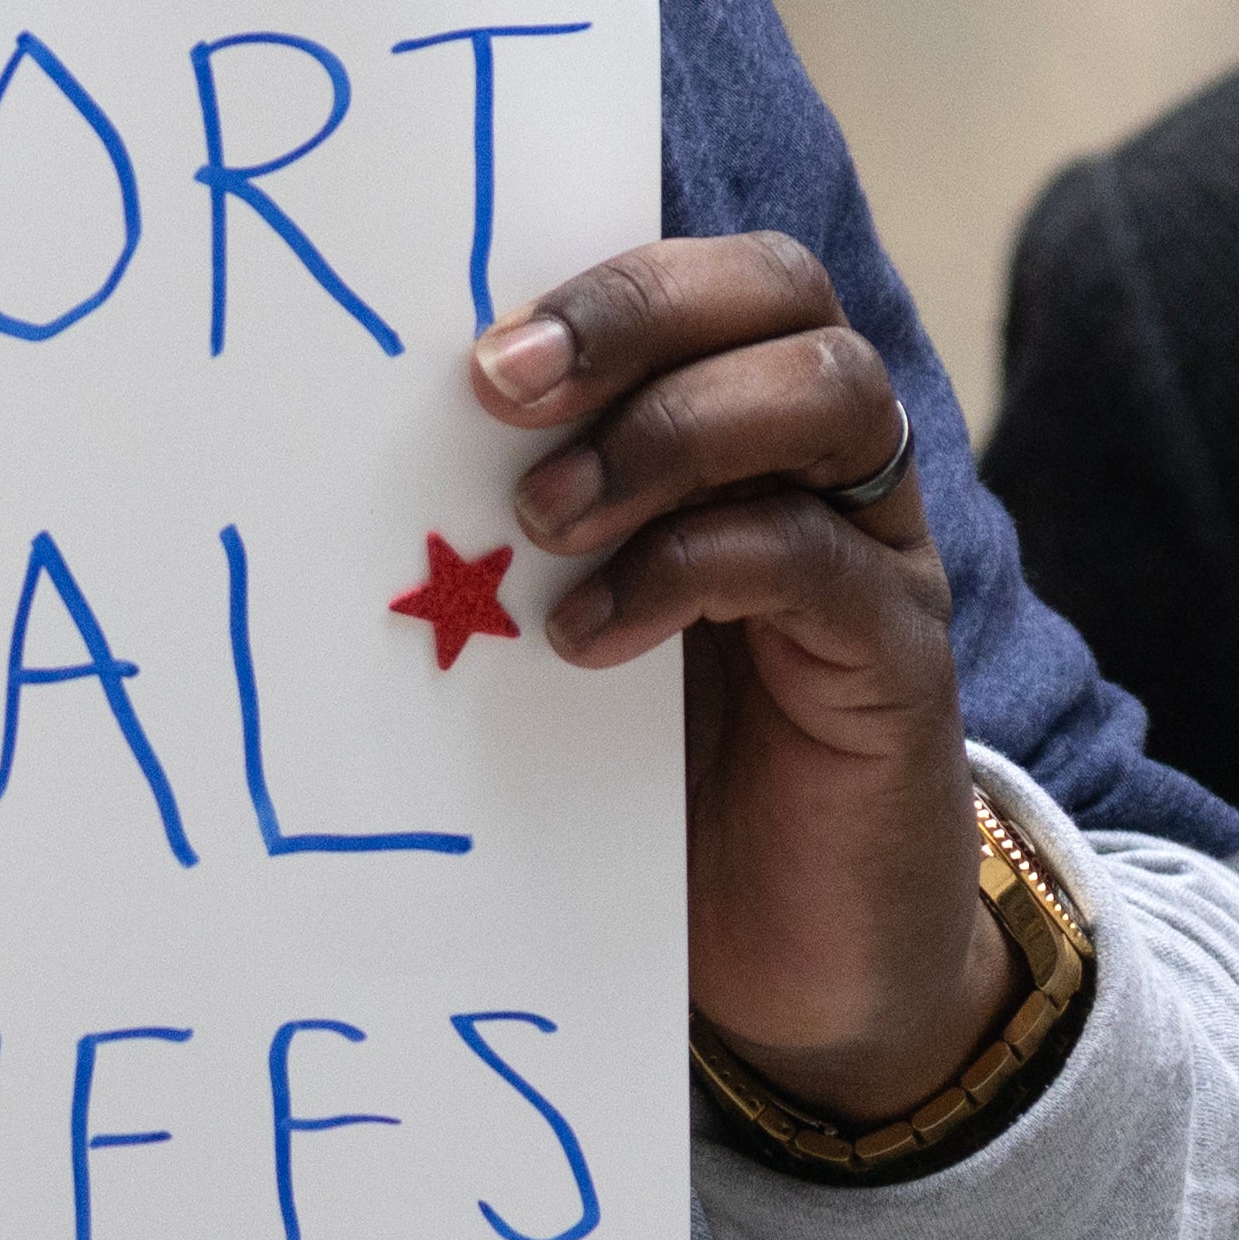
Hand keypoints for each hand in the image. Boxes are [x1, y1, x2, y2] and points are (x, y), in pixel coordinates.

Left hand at [474, 234, 990, 1118]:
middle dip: (634, 312)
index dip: (596, 273)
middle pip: (780, 291)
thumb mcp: (559, 620)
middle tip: (499, 389)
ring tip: (546, 520)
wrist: (792, 968)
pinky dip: (694, 569)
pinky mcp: (897, 659)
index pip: (700, 271)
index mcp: (733, 420)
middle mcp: (820, 460)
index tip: (468, 335)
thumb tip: (340, 452)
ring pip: (829, 393)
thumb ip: (506, 530)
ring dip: (669, 431)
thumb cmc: (648, 775)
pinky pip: (818, 558)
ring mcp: (875, 550)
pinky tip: (590, 635)